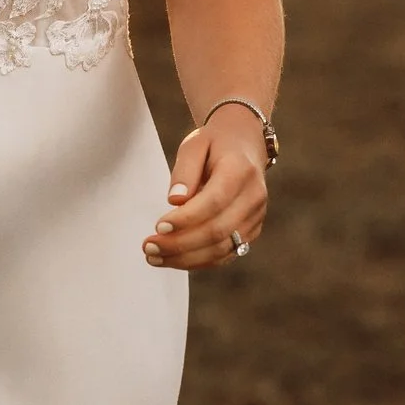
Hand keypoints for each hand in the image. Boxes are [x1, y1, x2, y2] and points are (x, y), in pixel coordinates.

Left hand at [145, 110, 270, 268]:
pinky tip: (173, 260)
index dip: (186, 218)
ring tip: (154, 257)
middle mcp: (253, 197)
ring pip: (223, 248)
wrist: (244, 145)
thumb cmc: (214, 144)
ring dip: (186, 258)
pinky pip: (226, 253)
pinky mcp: (251, 230)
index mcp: (240, 171)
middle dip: (180, 244)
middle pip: (218, 230)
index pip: (214, 201)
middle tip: (148, 247)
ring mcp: (255, 217)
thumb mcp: (194, 144)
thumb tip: (174, 200)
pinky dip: (199, 261)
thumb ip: (184, 171)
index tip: (158, 227)